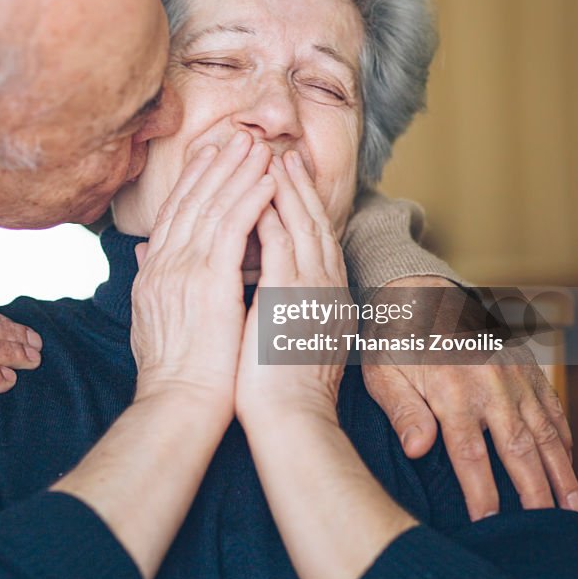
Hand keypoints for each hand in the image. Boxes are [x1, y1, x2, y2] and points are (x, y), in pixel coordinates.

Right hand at [131, 130, 273, 408]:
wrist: (178, 405)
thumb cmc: (175, 372)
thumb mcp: (152, 319)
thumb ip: (150, 280)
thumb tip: (142, 254)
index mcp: (154, 272)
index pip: (174, 214)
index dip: (193, 180)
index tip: (209, 154)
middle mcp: (163, 264)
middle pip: (191, 200)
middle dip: (216, 165)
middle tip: (237, 136)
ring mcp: (182, 270)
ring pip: (212, 206)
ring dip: (237, 172)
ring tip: (259, 147)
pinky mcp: (206, 282)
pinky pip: (230, 229)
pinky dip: (250, 200)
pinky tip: (268, 181)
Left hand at [236, 152, 355, 423]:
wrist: (291, 423)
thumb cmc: (277, 388)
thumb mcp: (282, 337)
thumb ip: (272, 304)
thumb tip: (251, 284)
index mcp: (325, 299)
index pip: (313, 242)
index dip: (301, 208)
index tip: (286, 180)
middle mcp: (326, 291)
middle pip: (315, 226)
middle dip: (299, 188)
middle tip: (285, 155)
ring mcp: (313, 295)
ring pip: (303, 229)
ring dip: (287, 192)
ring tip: (274, 160)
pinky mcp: (293, 303)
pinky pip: (284, 249)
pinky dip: (273, 219)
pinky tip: (260, 197)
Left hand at [362, 279, 577, 519]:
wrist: (420, 291)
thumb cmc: (393, 339)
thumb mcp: (383, 373)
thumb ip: (402, 411)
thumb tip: (417, 450)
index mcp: (452, 392)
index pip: (470, 455)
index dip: (481, 492)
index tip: (488, 521)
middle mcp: (489, 385)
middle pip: (518, 450)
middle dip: (534, 493)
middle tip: (545, 527)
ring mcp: (512, 374)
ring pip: (545, 431)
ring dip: (561, 472)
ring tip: (571, 508)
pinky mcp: (524, 365)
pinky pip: (551, 405)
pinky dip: (563, 436)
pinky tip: (567, 461)